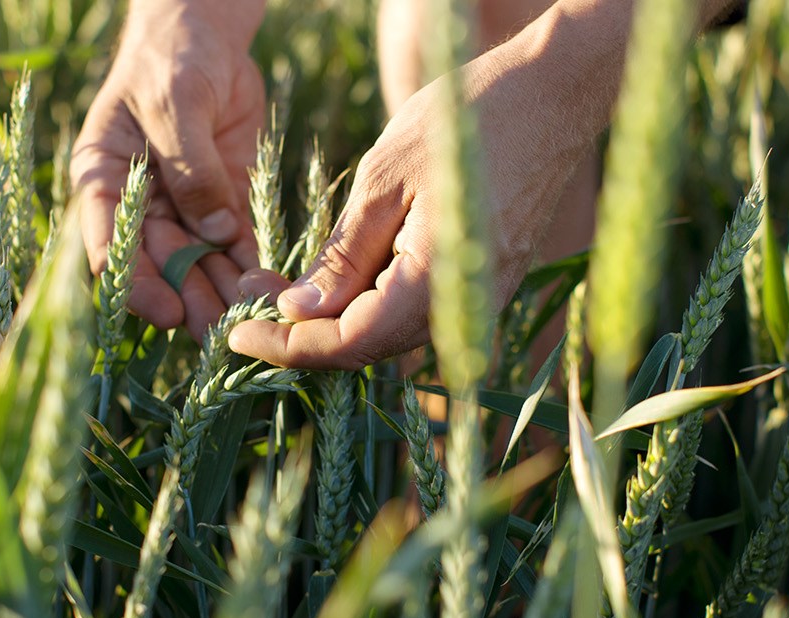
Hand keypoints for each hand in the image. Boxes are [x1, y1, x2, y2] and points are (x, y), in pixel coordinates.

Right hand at [72, 2, 265, 336]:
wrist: (205, 32)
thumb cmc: (171, 57)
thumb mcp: (175, 101)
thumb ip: (191, 166)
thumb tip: (214, 234)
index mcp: (102, 179)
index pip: (107, 244)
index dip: (134, 284)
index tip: (164, 311)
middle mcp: (137, 203)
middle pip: (158, 264)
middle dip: (188, 299)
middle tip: (217, 333)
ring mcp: (180, 206)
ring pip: (199, 263)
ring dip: (222, 293)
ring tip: (250, 319)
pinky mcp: (221, 202)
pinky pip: (234, 245)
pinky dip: (250, 267)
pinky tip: (270, 288)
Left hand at [228, 10, 602, 368]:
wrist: (553, 95)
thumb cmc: (467, 122)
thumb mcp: (383, 181)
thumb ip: (342, 257)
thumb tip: (298, 314)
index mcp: (433, 286)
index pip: (345, 345)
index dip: (285, 347)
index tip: (235, 332)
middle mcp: (462, 310)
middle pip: (366, 349)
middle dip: (301, 335)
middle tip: (249, 296)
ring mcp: (479, 301)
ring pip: (390, 336)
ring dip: (334, 322)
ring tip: (281, 285)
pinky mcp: (484, 284)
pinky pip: (415, 314)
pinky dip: (369, 306)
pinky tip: (337, 278)